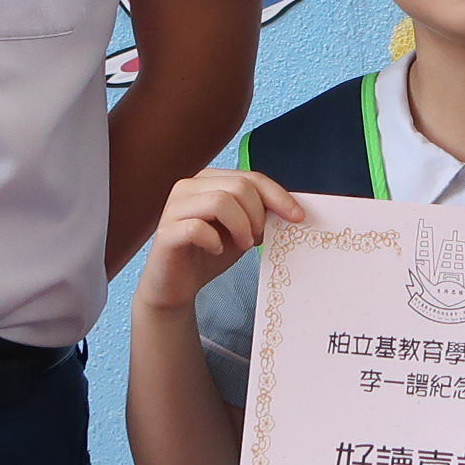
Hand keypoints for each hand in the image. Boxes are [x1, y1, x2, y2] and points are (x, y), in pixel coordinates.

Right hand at [132, 167, 301, 312]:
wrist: (176, 286)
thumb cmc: (209, 253)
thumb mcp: (242, 230)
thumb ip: (259, 214)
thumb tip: (291, 209)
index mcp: (209, 180)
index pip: (251, 177)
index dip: (278, 196)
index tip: (298, 217)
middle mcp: (189, 186)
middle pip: (239, 187)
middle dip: (257, 215)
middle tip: (256, 239)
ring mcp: (174, 207)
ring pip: (220, 201)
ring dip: (240, 226)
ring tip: (241, 245)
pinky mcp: (165, 232)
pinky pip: (196, 228)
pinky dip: (214, 241)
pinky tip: (216, 250)